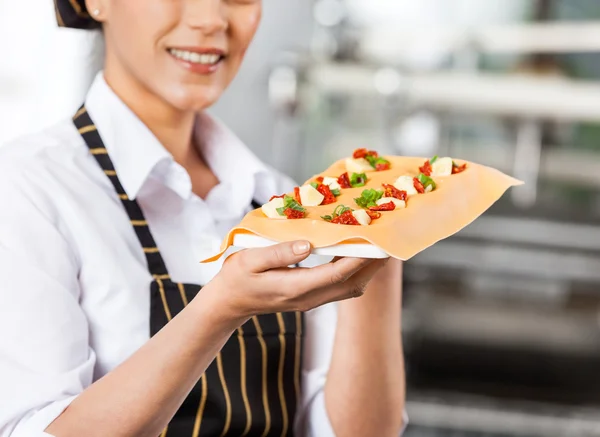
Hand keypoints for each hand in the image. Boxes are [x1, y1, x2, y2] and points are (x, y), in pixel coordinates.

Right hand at [207, 241, 388, 318]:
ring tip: (380, 244)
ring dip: (368, 269)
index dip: (358, 259)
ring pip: (351, 288)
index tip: (376, 242)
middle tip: (390, 240)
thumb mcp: (249, 260)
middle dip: (373, 264)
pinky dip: (356, 270)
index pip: (335, 275)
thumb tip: (308, 245)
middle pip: (351, 284)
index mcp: (294, 288)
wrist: (230, 303)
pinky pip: (343, 286)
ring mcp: (312, 300)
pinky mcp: (312, 297)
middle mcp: (308, 298)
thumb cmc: (236, 277)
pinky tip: (359, 252)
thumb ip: (278, 252)